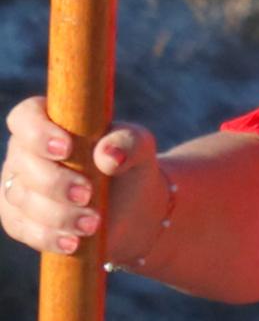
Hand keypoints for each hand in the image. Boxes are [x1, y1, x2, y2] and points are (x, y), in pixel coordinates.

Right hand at [5, 99, 157, 262]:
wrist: (129, 206)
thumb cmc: (128, 163)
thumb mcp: (138, 147)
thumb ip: (128, 142)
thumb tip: (108, 155)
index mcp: (49, 121)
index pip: (26, 116)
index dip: (38, 131)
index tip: (67, 148)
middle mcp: (25, 152)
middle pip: (24, 163)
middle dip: (55, 182)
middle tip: (88, 194)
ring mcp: (17, 186)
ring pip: (21, 199)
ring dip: (57, 214)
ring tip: (93, 223)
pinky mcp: (17, 219)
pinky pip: (21, 228)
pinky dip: (48, 237)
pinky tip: (73, 243)